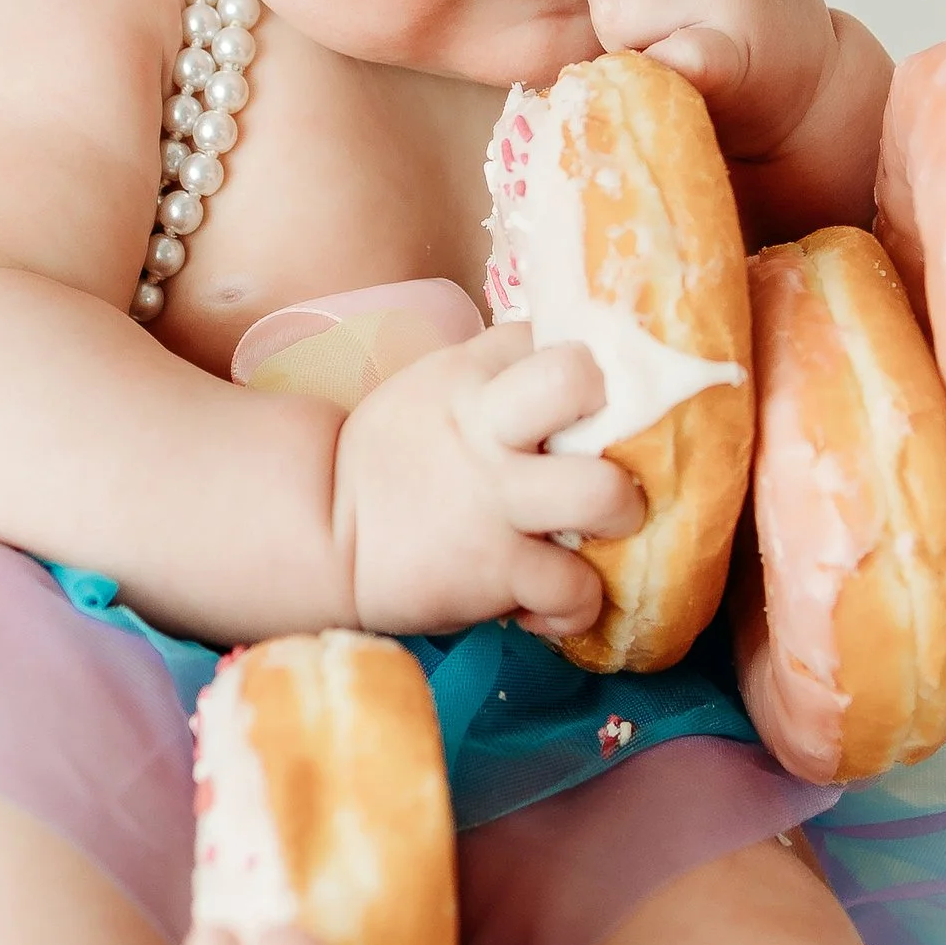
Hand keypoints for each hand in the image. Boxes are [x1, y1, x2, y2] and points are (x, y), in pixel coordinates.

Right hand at [333, 323, 643, 637]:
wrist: (323, 535)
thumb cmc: (393, 461)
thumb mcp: (433, 392)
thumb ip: (498, 380)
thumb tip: (578, 378)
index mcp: (470, 375)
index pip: (556, 340)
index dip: (587, 372)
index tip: (585, 406)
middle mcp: (487, 427)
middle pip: (578, 379)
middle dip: (620, 412)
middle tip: (614, 452)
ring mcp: (494, 499)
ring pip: (602, 492)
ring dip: (621, 515)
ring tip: (604, 530)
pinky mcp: (496, 570)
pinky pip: (575, 589)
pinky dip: (578, 604)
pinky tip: (554, 600)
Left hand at [586, 0, 835, 162]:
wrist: (815, 95)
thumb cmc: (736, 24)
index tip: (668, 1)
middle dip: (620, 12)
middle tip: (674, 36)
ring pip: (612, 12)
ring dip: (630, 48)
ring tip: (681, 56)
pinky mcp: (731, 56)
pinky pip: (660, 57)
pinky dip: (656, 74)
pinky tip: (683, 79)